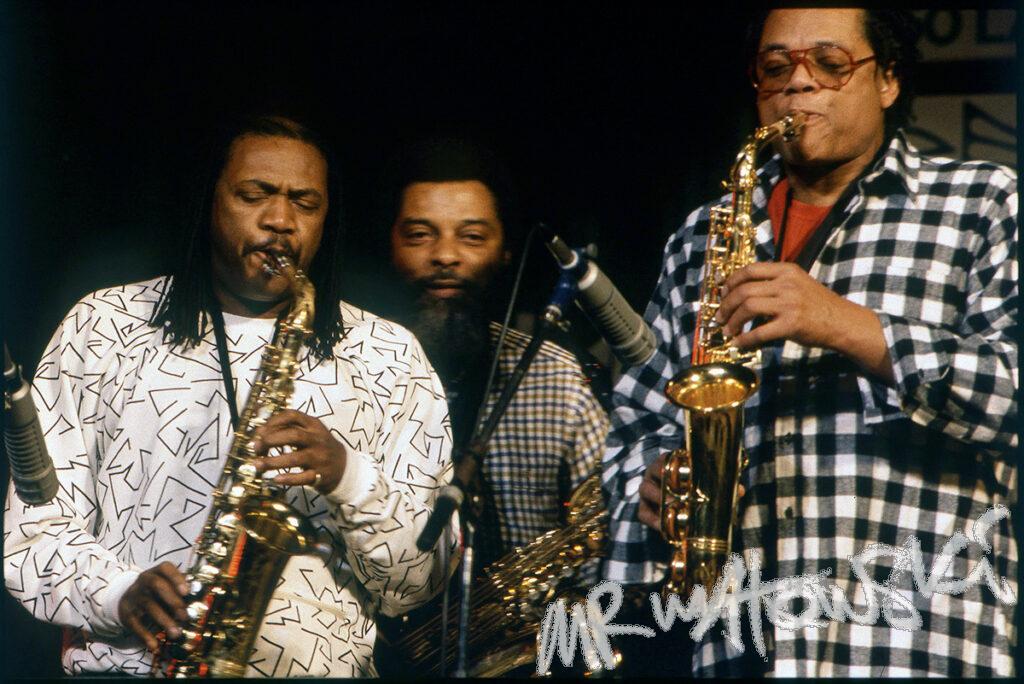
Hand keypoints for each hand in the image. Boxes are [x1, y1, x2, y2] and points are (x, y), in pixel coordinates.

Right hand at [118, 561, 187, 651]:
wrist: (127, 598)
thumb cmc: (157, 591)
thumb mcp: (167, 585)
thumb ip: (182, 589)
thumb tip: (199, 595)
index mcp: (157, 572)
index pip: (165, 568)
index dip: (176, 578)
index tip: (187, 592)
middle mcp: (144, 581)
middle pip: (157, 586)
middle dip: (173, 601)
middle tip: (185, 616)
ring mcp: (134, 597)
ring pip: (149, 606)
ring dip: (164, 621)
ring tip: (176, 634)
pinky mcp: (127, 613)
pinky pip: (135, 624)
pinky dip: (145, 635)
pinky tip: (154, 645)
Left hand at [252, 409, 346, 493]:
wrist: (344, 466)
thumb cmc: (319, 447)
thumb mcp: (309, 433)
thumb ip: (287, 430)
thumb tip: (259, 433)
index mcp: (314, 425)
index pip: (292, 416)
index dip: (273, 421)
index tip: (260, 431)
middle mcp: (317, 439)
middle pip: (293, 435)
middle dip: (271, 440)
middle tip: (256, 447)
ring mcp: (319, 457)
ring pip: (295, 458)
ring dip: (273, 462)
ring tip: (257, 465)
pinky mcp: (320, 475)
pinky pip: (303, 478)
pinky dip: (288, 478)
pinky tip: (275, 479)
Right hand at [637, 452, 746, 533]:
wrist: (675, 500)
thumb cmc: (694, 488)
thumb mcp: (706, 484)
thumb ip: (721, 485)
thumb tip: (740, 490)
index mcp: (670, 461)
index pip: (669, 458)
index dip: (677, 466)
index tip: (689, 476)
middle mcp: (654, 472)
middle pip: (655, 471)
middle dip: (667, 485)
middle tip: (681, 498)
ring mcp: (646, 489)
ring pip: (646, 490)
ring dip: (660, 501)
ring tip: (674, 511)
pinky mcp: (642, 507)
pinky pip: (643, 513)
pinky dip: (653, 521)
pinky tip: (665, 528)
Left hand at [717, 262, 850, 349]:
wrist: (843, 322)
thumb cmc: (818, 304)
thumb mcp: (798, 283)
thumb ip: (774, 282)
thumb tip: (742, 290)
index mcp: (786, 271)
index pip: (750, 270)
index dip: (731, 282)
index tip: (723, 293)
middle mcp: (787, 284)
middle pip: (744, 290)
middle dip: (726, 305)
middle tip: (720, 317)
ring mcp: (790, 304)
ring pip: (748, 307)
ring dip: (733, 320)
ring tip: (727, 330)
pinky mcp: (792, 324)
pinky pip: (760, 332)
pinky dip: (745, 339)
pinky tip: (738, 343)